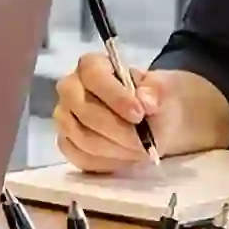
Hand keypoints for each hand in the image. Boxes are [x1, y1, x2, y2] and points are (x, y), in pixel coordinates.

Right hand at [52, 55, 228, 171]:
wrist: (152, 119)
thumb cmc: (153, 98)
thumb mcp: (163, 88)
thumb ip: (155, 92)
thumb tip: (146, 101)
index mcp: (91, 65)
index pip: (94, 77)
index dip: (116, 97)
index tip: (140, 114)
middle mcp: (70, 88)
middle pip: (84, 111)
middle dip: (117, 129)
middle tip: (143, 141)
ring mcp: (65, 117)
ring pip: (83, 138)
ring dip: (115, 149)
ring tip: (139, 150)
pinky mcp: (67, 143)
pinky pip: (81, 157)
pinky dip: (107, 162)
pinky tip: (126, 158)